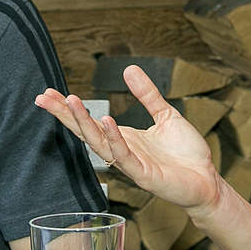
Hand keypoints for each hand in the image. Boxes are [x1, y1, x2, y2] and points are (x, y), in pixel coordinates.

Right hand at [35, 64, 222, 213]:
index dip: (69, 109)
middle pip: (85, 131)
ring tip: (70, 101)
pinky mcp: (144, 175)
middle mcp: (121, 151)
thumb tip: (128, 69)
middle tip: (43, 98)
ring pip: (100, 143)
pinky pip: (124, 157)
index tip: (48, 94)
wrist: (207, 180)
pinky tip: (106, 121)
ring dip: (84, 123)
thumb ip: (147, 94)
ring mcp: (130, 164)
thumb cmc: (186, 154)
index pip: (89, 122)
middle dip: (64, 115)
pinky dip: (114, 139)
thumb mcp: (165, 115)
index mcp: (123, 138)